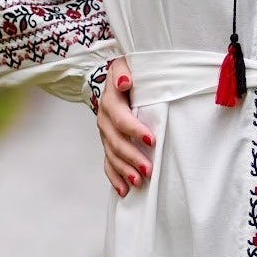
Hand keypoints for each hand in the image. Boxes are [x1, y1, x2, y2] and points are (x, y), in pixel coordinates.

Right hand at [96, 61, 152, 196]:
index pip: (120, 117)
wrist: (113, 80)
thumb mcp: (125, 64)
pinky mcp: (108, 143)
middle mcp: (105, 119)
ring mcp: (105, 134)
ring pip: (112, 155)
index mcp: (111, 101)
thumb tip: (125, 82)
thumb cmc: (126, 74)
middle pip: (116, 141)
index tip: (150, 139)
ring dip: (124, 170)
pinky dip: (114, 178)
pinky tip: (123, 191)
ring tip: (138, 183)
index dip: (133, 128)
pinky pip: (108, 163)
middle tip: (148, 169)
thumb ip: (124, 71)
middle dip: (132, 156)